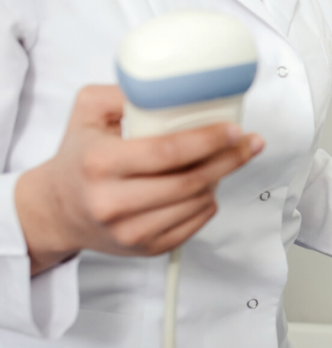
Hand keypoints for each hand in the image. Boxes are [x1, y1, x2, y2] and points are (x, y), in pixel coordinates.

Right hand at [15, 85, 263, 274]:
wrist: (57, 209)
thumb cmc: (79, 157)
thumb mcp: (88, 112)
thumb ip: (127, 93)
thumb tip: (173, 87)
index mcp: (100, 163)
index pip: (168, 152)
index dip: (208, 140)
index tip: (233, 129)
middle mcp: (113, 202)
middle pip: (190, 180)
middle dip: (227, 159)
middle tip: (247, 143)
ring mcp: (131, 230)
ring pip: (197, 203)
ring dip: (218, 180)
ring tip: (222, 161)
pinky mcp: (146, 248)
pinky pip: (194, 224)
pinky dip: (208, 203)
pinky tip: (205, 187)